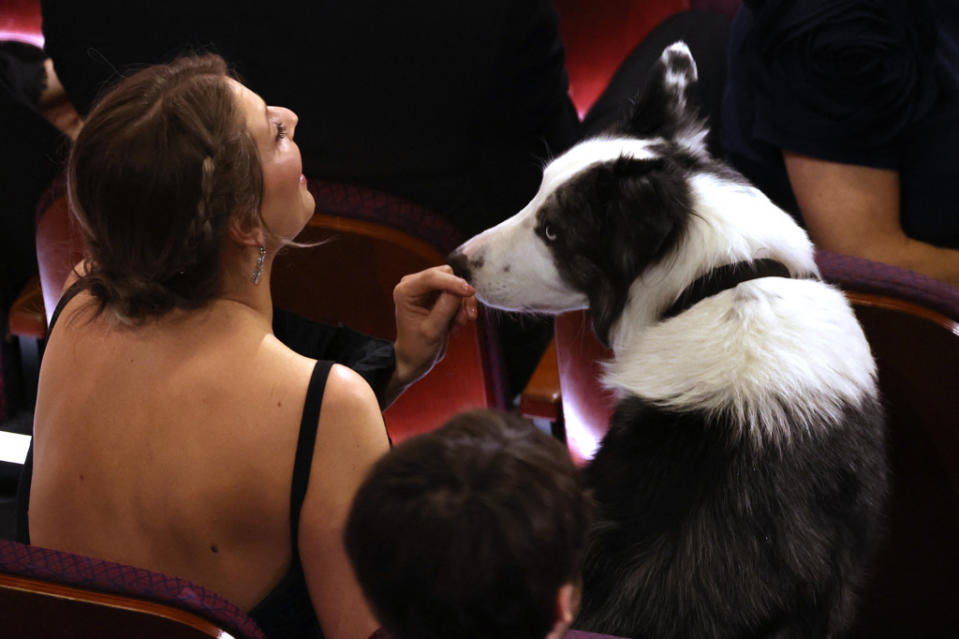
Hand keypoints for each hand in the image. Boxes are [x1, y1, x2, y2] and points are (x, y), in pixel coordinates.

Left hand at [391, 265, 477, 390]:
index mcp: (406, 291)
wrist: (416, 358)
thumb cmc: (418, 348)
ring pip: (455, 284)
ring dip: (461, 305)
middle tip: (463, 318)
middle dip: (458, 296)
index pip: (432, 276)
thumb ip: (446, 307)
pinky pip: (458, 294)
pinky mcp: (437, 295)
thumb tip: (461, 289)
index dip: (453, 283)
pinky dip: (461, 309)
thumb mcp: (432, 330)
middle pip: (447, 275)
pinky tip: (455, 325)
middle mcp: (415, 285)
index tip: (470, 292)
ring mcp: (427, 289)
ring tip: (458, 325)